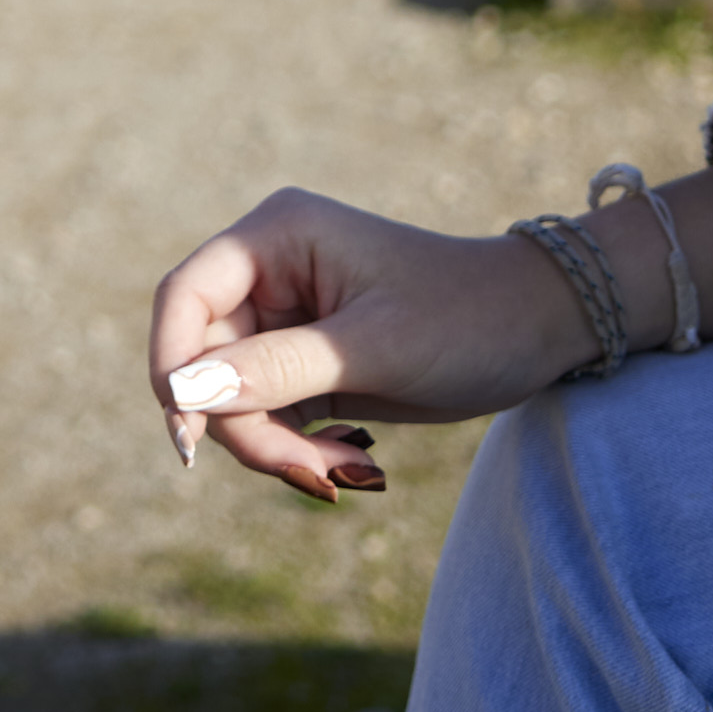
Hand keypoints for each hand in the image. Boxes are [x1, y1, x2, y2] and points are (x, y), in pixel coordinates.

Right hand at [144, 186, 593, 501]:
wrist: (541, 332)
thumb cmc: (467, 319)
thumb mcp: (371, 350)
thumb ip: (273, 370)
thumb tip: (179, 395)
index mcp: (277, 235)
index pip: (185, 296)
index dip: (171, 365)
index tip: (186, 438)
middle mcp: (270, 269)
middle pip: (203, 361)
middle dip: (244, 426)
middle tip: (307, 475)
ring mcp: (285, 317)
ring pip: (230, 398)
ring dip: (275, 446)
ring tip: (345, 472)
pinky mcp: (304, 361)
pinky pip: (266, 415)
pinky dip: (296, 448)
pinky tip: (352, 460)